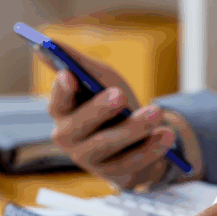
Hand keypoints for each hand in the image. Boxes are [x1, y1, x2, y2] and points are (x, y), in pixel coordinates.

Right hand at [45, 46, 174, 188]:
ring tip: (156, 111)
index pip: (57, 102)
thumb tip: (50, 41)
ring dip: (134, 128)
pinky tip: (166, 134)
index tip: (69, 75)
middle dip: (99, 109)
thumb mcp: (100, 80)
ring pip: (109, 144)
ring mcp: (89, 160)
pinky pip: (132, 161)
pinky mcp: (114, 174)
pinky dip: (152, 147)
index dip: (61, 90)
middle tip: (120, 94)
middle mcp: (68, 139)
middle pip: (80, 126)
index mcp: (62, 112)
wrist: (136, 139)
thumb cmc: (112, 105)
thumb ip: (79, 63)